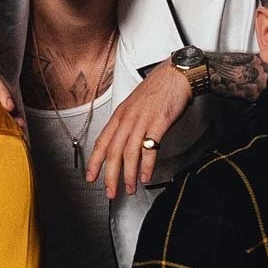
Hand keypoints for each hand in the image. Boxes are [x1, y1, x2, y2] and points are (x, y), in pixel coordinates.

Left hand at [86, 61, 191, 196]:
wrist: (176, 75)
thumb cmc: (158, 89)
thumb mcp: (135, 105)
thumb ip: (128, 124)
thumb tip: (123, 143)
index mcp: (120, 115)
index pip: (101, 142)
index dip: (94, 162)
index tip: (91, 176)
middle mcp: (128, 119)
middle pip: (113, 152)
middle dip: (110, 175)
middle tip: (110, 191)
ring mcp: (142, 121)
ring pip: (129, 153)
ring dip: (128, 174)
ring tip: (129, 187)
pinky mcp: (158, 124)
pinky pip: (149, 149)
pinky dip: (146, 165)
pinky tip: (145, 176)